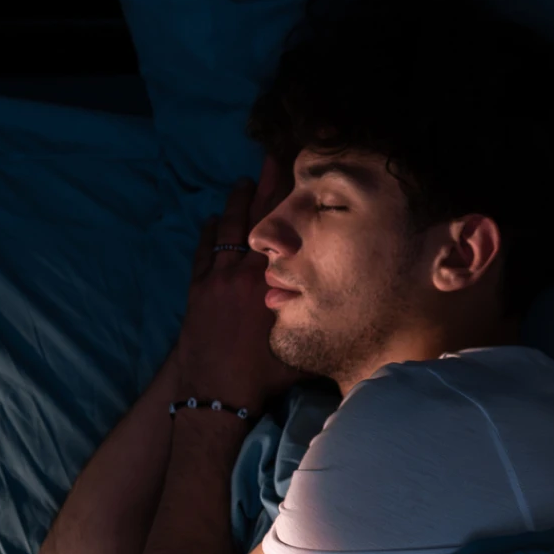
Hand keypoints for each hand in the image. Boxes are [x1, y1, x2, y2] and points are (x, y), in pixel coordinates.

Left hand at [177, 154, 312, 414]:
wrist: (213, 397)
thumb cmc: (262, 377)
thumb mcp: (300, 347)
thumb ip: (320, 322)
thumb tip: (355, 312)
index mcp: (270, 284)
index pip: (283, 231)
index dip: (289, 199)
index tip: (296, 170)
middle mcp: (242, 274)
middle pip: (255, 220)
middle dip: (265, 187)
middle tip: (272, 155)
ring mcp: (215, 280)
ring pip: (227, 231)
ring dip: (236, 204)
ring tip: (244, 180)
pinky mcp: (197, 291)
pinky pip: (204, 252)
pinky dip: (210, 233)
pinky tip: (213, 219)